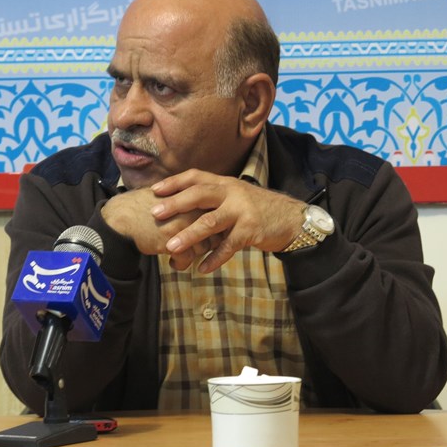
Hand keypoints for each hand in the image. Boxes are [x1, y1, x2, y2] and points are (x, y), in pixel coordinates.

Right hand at [101, 188, 212, 269]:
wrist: (122, 217)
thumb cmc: (145, 206)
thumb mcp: (172, 197)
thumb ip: (190, 203)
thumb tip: (207, 214)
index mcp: (194, 197)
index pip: (216, 216)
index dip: (212, 229)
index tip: (204, 236)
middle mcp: (192, 209)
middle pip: (213, 233)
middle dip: (205, 244)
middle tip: (193, 248)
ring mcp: (183, 225)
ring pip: (202, 247)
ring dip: (193, 254)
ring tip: (180, 255)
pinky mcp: (173, 241)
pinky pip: (187, 258)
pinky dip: (180, 263)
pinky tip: (172, 262)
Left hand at [150, 169, 305, 272]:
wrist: (292, 219)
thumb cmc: (258, 209)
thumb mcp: (236, 197)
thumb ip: (214, 198)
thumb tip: (183, 204)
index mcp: (226, 184)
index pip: (196, 177)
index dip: (174, 182)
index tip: (154, 190)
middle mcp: (233, 193)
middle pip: (200, 195)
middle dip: (175, 204)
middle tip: (154, 212)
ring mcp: (243, 211)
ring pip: (211, 222)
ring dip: (189, 236)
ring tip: (171, 248)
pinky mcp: (252, 230)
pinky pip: (229, 246)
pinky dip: (215, 258)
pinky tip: (202, 269)